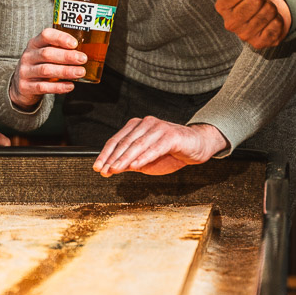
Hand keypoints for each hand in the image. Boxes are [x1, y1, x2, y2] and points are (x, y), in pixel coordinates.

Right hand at [9, 27, 85, 109]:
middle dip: (67, 56)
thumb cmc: (40, 65)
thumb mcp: (45, 54)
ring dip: (65, 71)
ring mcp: (25, 71)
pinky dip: (58, 87)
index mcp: (35, 43)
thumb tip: (90, 50)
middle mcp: (28, 56)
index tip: (75, 43)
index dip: (61, 38)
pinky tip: (70, 86)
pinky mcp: (25, 86)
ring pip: (45, 70)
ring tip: (80, 72)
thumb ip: (60, 50)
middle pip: (47, 54)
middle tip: (83, 59)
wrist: (20, 84)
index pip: (46, 35)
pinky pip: (43, 87)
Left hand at [94, 118, 227, 176]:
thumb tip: (111, 168)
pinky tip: (134, 166)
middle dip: (112, 158)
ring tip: (115, 169)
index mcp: (137, 126)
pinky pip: (155, 148)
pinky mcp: (172, 136)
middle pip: (124, 142)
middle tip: (104, 171)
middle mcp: (146, 123)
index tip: (97, 167)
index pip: (116, 140)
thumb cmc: (171, 152)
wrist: (198, 146)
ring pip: (137, 145)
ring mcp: (159, 128)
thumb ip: (130, 162)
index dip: (105, 154)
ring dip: (124, 159)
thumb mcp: (146, 159)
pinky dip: (143, 157)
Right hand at [215, 0, 291, 49]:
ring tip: (266, 8)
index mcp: (221, 6)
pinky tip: (272, 19)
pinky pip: (276, 26)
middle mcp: (229, 23)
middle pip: (256, 0)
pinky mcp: (259, 43)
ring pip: (268, 12)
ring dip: (272, 7)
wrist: (274, 2)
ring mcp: (244, 35)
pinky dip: (278, 19)